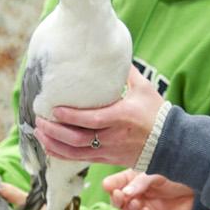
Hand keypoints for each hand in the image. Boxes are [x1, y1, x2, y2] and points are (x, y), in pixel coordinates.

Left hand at [36, 68, 164, 165]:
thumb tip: (112, 49)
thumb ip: (126, 71)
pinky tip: (49, 146)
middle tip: (39, 120)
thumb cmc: (156, 113)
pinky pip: (79, 159)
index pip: (92, 120)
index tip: (55, 109)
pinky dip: (61, 154)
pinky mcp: (106, 160)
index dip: (71, 117)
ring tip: (39, 132)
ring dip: (53, 144)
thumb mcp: (144, 89)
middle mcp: (113, 137)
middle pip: (78, 139)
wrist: (170, 144)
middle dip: (55, 131)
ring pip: (75, 153)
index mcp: (122, 117)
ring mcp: (108, 151)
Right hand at [102, 169, 194, 209]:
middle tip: (122, 196)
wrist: (201, 187)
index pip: (113, 185)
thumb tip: (125, 193)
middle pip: (115, 204)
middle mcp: (135, 196)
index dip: (110, 187)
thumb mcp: (157, 172)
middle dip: (116, 201)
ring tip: (138, 204)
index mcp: (132, 180)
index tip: (112, 187)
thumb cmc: (179, 175)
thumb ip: (141, 181)